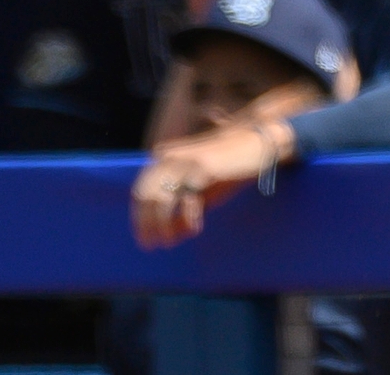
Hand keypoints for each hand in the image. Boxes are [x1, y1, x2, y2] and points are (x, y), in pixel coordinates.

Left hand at [130, 120, 288, 248]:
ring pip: (162, 198)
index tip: (143, 238)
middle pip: (146, 196)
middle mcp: (169, 157)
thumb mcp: (200, 193)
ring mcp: (184, 161)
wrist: (251, 143)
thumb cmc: (225, 168)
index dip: (139, 217)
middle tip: (151, 246)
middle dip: (146, 224)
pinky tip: (194, 229)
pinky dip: (188, 216)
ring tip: (168, 242)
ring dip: (163, 224)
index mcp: (164, 159)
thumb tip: (170, 236)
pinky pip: (188, 197)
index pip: (141, 191)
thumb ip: (183, 211)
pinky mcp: (201, 167)